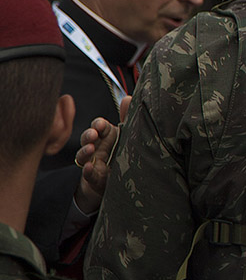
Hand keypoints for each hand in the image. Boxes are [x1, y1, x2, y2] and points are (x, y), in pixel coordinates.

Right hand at [72, 96, 131, 213]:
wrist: (119, 181)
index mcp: (106, 135)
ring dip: (85, 151)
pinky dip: (87, 170)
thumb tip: (127, 98)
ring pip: (83, 155)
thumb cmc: (121, 153)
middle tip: (94, 134)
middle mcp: (97, 147)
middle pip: (87, 138)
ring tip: (90, 148)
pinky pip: (88, 174)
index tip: (102, 125)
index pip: (98, 126)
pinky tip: (89, 167)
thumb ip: (127, 117)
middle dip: (88, 134)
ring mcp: (93, 162)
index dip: (98, 124)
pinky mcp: (94, 178)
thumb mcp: (126, 135)